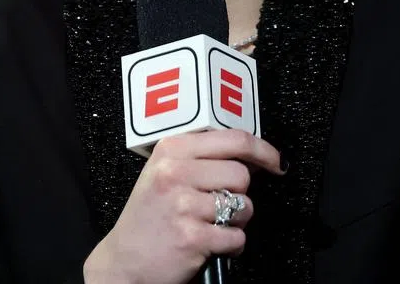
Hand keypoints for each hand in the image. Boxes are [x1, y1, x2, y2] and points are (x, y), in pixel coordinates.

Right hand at [82, 129, 284, 283]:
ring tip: (210, 225)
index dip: (262, 150)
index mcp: (171, 149)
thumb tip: (254, 155)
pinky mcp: (192, 237)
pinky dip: (230, 245)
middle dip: (239, 194)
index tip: (275, 161)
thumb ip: (202, 157)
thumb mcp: (164, 171)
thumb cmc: (149, 217)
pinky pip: (236, 237)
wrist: (124, 262)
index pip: (233, 138)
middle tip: (219, 206)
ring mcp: (184, 205)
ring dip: (236, 221)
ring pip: (243, 206)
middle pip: (242, 175)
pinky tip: (209, 243)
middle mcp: (175, 172)